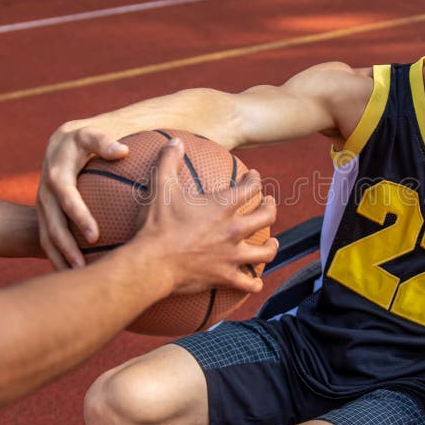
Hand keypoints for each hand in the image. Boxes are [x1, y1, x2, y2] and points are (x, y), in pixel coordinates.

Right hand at [37, 123, 128, 269]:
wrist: (58, 144)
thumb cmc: (82, 141)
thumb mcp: (90, 135)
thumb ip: (104, 141)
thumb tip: (123, 151)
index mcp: (57, 175)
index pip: (66, 198)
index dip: (78, 216)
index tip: (94, 236)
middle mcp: (45, 194)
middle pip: (52, 226)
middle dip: (67, 248)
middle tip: (85, 267)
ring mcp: (43, 208)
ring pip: (46, 239)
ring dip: (60, 259)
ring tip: (79, 279)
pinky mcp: (45, 217)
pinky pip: (48, 242)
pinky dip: (59, 258)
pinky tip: (76, 277)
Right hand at [128, 137, 277, 294]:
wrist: (152, 263)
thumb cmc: (157, 225)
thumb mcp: (160, 187)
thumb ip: (169, 160)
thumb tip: (175, 141)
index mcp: (222, 206)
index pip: (250, 188)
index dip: (255, 180)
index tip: (254, 177)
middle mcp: (234, 230)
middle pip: (266, 217)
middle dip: (271, 208)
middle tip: (269, 204)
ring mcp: (232, 256)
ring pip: (265, 252)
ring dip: (271, 246)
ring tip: (272, 242)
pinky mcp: (225, 277)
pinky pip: (248, 283)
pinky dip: (254, 283)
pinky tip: (256, 282)